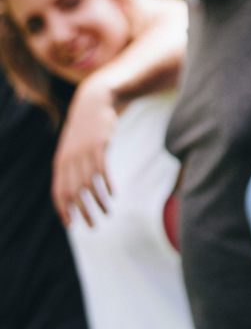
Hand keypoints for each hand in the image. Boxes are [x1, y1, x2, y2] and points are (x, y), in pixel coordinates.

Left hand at [52, 76, 117, 226]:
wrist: (93, 103)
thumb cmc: (84, 131)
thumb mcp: (73, 149)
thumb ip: (71, 168)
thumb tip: (74, 190)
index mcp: (60, 163)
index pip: (58, 193)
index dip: (63, 211)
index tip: (71, 225)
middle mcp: (69, 160)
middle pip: (72, 193)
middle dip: (82, 212)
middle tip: (93, 225)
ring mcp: (83, 152)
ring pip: (88, 184)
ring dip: (98, 202)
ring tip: (107, 212)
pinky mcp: (99, 146)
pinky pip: (102, 171)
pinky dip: (108, 185)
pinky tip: (114, 194)